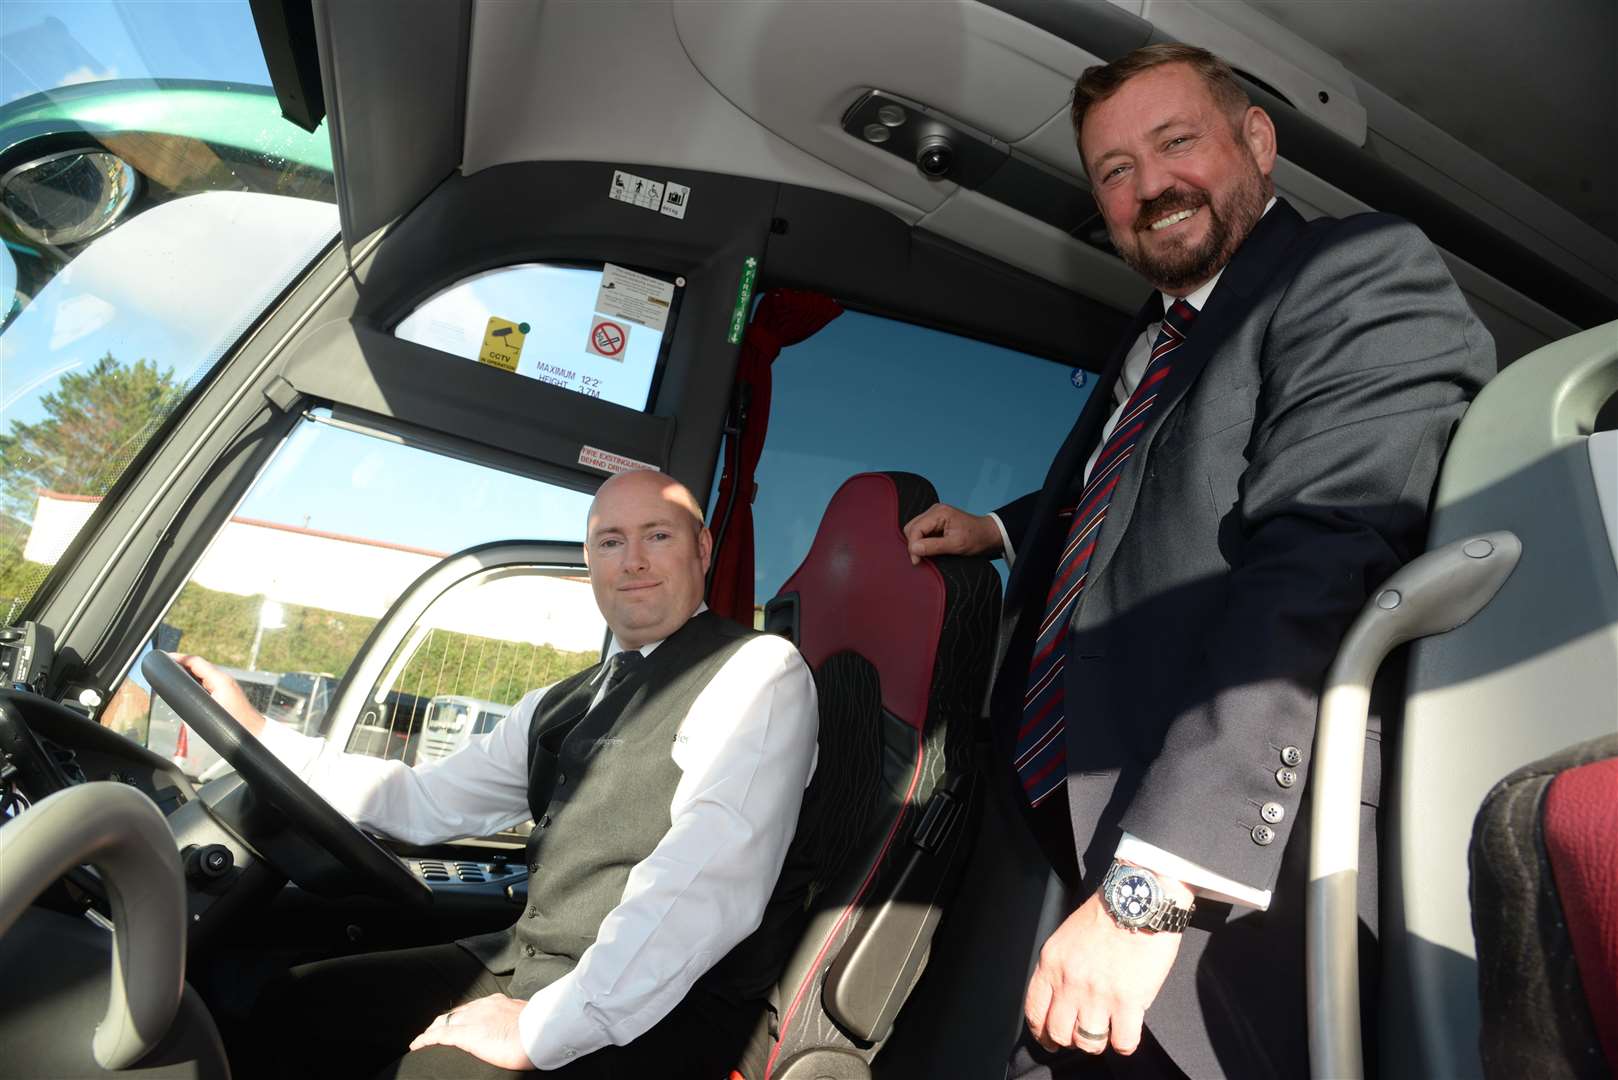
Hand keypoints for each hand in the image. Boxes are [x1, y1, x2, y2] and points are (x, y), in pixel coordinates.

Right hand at [171, 654, 266, 736]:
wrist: (254, 730)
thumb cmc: (235, 723)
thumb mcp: (210, 712)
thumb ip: (193, 702)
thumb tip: (179, 699)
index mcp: (219, 679)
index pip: (196, 662)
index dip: (180, 658)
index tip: (166, 658)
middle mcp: (224, 679)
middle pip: (199, 666)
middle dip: (182, 665)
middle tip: (166, 666)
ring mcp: (227, 685)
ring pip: (204, 674)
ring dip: (189, 673)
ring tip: (174, 675)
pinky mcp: (227, 692)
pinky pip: (209, 681)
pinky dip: (197, 681)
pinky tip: (189, 687)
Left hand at [408, 994, 532, 1069]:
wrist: (541, 1033)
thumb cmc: (541, 1031)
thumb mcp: (530, 1021)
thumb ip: (520, 1024)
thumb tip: (524, 1031)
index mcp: (499, 1003)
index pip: (474, 1008)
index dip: (463, 1016)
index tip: (459, 1023)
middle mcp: (483, 1006)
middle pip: (456, 1013)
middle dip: (444, 1022)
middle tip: (435, 1032)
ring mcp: (473, 1019)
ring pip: (444, 1021)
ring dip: (432, 1030)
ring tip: (424, 1040)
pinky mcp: (466, 1034)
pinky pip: (438, 1036)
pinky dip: (425, 1039)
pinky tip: (416, 1045)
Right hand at [901, 502, 1002, 565]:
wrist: (988, 535)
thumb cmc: (976, 538)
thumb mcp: (956, 545)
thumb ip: (933, 546)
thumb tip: (914, 549)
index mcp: (939, 513)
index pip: (915, 529)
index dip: (913, 546)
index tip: (917, 561)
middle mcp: (934, 510)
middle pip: (911, 527)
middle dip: (913, 544)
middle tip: (920, 559)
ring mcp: (934, 515)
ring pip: (914, 529)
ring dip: (917, 543)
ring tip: (925, 555)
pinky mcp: (935, 521)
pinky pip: (921, 531)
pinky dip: (922, 541)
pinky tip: (928, 549)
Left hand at [1024, 879, 1188, 1056]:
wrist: (1138, 900)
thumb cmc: (1107, 913)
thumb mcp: (1067, 936)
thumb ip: (1060, 967)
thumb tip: (1062, 995)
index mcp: (1051, 963)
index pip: (1035, 1011)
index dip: (1042, 1032)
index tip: (1050, 1039)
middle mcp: (1070, 982)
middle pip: (1059, 1033)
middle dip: (1069, 1040)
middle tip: (1082, 1036)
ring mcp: (1098, 994)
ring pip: (1088, 1043)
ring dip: (1097, 1042)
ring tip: (1106, 1031)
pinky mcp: (1128, 1001)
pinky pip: (1123, 1042)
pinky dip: (1125, 1044)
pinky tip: (1127, 1031)